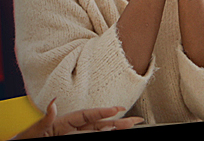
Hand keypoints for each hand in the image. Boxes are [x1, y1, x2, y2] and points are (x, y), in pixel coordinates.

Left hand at [12, 98, 143, 137]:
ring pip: (99, 133)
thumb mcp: (30, 134)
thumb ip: (44, 121)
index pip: (86, 116)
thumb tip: (53, 104)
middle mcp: (70, 131)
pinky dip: (105, 137)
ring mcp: (74, 138)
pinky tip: (115, 134)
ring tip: (132, 126)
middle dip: (117, 122)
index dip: (102, 112)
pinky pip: (93, 140)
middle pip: (98, 126)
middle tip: (135, 120)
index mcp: (62, 124)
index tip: (116, 109)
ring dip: (115, 130)